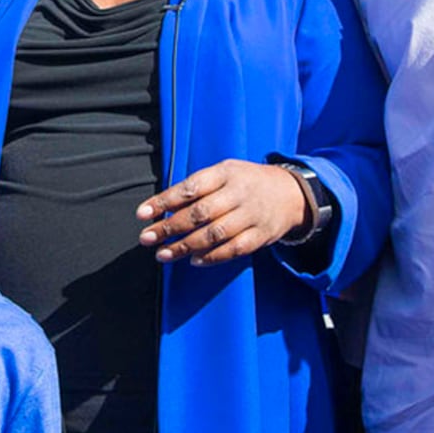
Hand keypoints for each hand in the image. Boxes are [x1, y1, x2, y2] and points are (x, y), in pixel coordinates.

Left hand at [135, 159, 308, 265]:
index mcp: (225, 173)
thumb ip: (198, 186)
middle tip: (146, 238)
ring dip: (185, 246)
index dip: (164, 201)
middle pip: (199, 213)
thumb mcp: (225, 171)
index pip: (190, 188)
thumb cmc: (247, 182)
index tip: (142, 213)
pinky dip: (212, 257)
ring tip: (163, 254)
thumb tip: (163, 206)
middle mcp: (238, 194)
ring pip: (214, 234)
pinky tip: (193, 261)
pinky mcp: (260, 236)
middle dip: (169, 227)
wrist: (291, 193)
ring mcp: (251, 216)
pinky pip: (233, 249)